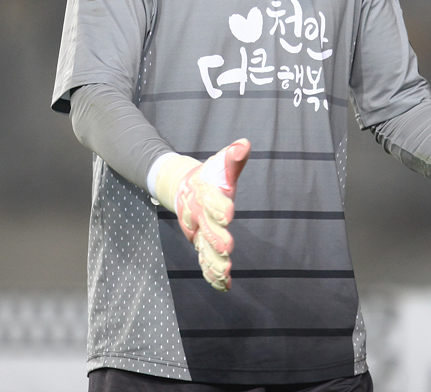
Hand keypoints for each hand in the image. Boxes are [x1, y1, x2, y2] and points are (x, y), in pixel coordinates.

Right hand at [162, 139, 250, 290]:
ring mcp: (199, 233)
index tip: (229, 213)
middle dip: (217, 238)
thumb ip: (233, 156)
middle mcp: (200, 216)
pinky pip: (206, 261)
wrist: (185, 188)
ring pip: (205, 250)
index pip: (212, 200)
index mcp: (205, 195)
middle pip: (207, 229)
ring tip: (225, 274)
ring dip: (214, 263)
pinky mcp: (201, 244)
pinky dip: (212, 274)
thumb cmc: (210, 176)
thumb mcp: (220, 164)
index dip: (220, 206)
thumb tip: (245, 144)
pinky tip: (223, 286)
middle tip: (227, 249)